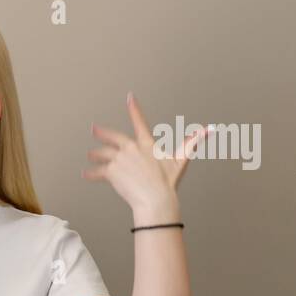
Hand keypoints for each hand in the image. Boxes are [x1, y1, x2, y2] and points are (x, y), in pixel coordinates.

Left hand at [85, 92, 205, 218]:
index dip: (134, 108)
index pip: (140, 121)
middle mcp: (130, 149)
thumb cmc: (167, 181)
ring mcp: (120, 160)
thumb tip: (209, 130)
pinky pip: (98, 171)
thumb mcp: (180, 160)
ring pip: (102, 154)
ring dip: (96, 155)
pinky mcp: (111, 172)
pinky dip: (91, 173)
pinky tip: (85, 174)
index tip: (129, 97)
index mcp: (146, 144)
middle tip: (94, 129)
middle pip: (113, 137)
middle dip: (102, 132)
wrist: (155, 198)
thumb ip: (192, 143)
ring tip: (90, 155)